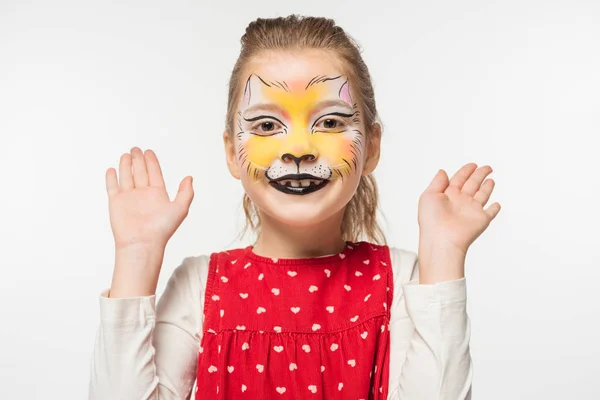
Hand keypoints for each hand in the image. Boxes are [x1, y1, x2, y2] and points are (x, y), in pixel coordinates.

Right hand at [105, 147, 193, 248]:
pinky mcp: (116, 202)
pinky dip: (112, 178)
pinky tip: (112, 170)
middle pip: (140, 172)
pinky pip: (113, 187)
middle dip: (138, 160)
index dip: (152, 162)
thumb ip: (186, 193)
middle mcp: (143, 194)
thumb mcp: (180, 208)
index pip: (154, 173)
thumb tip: (189, 178)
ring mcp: (129, 198)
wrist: (141, 242)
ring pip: (127, 177)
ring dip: (126, 165)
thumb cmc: (161, 229)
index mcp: (158, 194)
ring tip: (126, 154)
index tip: (149, 152)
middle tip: (136, 148)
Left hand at [417, 163, 500, 282]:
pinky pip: (490, 213)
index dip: (466, 171)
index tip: (472, 165)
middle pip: (472, 184)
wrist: (441, 239)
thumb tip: (443, 171)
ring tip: (491, 180)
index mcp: (448, 195)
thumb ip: (437, 182)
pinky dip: (494, 209)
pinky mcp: (481, 219)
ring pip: (482, 195)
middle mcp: (460, 202)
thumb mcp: (428, 196)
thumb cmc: (431, 220)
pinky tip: (496, 204)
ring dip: (487, 188)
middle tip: (487, 167)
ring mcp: (471, 210)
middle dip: (479, 175)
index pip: (459, 179)